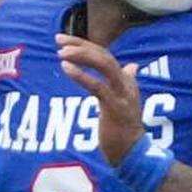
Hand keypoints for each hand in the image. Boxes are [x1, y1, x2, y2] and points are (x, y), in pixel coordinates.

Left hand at [56, 34, 145, 165]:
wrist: (132, 152)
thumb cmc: (125, 129)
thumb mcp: (126, 101)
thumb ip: (127, 81)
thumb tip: (132, 66)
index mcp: (126, 80)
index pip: (104, 55)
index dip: (84, 45)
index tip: (64, 40)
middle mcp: (125, 83)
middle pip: (104, 55)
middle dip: (80, 45)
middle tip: (58, 39)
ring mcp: (121, 94)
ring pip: (104, 65)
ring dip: (82, 55)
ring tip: (61, 52)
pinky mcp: (114, 106)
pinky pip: (97, 86)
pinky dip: (81, 75)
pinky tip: (66, 68)